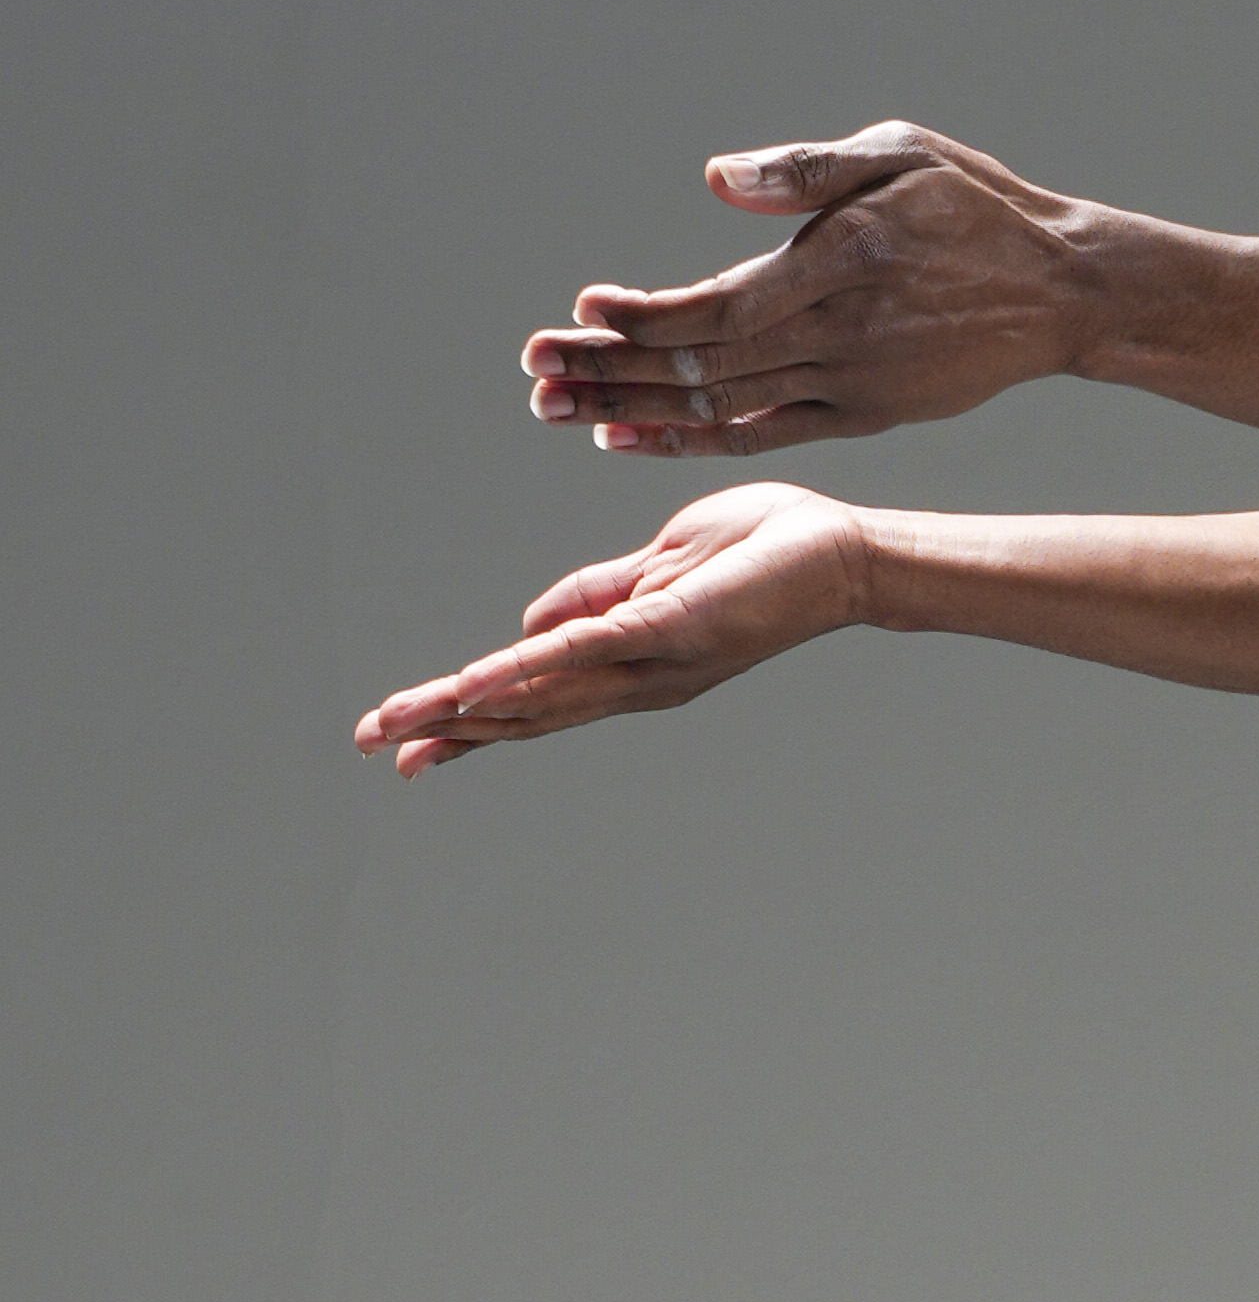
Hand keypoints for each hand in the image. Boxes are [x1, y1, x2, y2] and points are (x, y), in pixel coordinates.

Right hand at [354, 482, 870, 776]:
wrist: (840, 554)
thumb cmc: (761, 553)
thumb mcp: (658, 569)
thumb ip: (594, 596)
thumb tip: (528, 628)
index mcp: (630, 664)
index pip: (536, 700)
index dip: (470, 720)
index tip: (407, 744)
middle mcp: (637, 679)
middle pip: (526, 712)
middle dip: (447, 729)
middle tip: (375, 748)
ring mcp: (653, 659)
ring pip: (543, 692)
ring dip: (465, 709)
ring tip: (401, 724)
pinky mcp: (672, 626)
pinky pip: (586, 650)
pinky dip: (527, 668)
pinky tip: (476, 684)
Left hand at [519, 120, 1084, 454]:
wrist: (1064, 292)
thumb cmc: (978, 206)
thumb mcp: (903, 151)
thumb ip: (806, 168)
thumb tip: (717, 180)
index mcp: (843, 265)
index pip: (718, 307)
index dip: (645, 317)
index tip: (581, 311)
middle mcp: (841, 338)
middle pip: (703, 368)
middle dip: (610, 369)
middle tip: (532, 373)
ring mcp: (852, 387)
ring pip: (723, 410)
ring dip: (634, 408)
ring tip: (557, 407)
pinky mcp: (865, 416)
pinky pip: (762, 437)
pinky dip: (693, 441)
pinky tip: (631, 434)